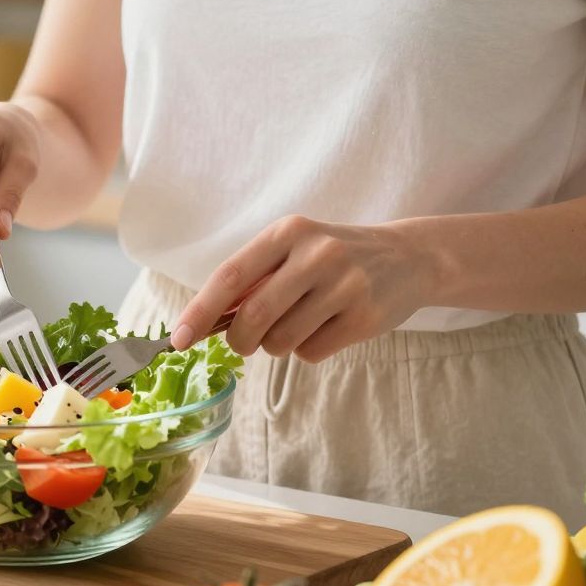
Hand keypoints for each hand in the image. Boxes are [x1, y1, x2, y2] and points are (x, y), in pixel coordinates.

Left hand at [171, 217, 438, 362]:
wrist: (408, 257)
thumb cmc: (332, 258)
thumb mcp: (294, 248)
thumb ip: (254, 277)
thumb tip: (203, 320)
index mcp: (288, 232)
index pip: (231, 276)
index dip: (199, 311)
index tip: (178, 339)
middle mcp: (317, 254)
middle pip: (253, 317)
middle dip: (239, 340)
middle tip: (245, 342)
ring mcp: (345, 285)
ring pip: (281, 341)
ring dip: (278, 346)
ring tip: (299, 324)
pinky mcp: (365, 317)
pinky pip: (311, 353)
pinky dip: (308, 350)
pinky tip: (328, 328)